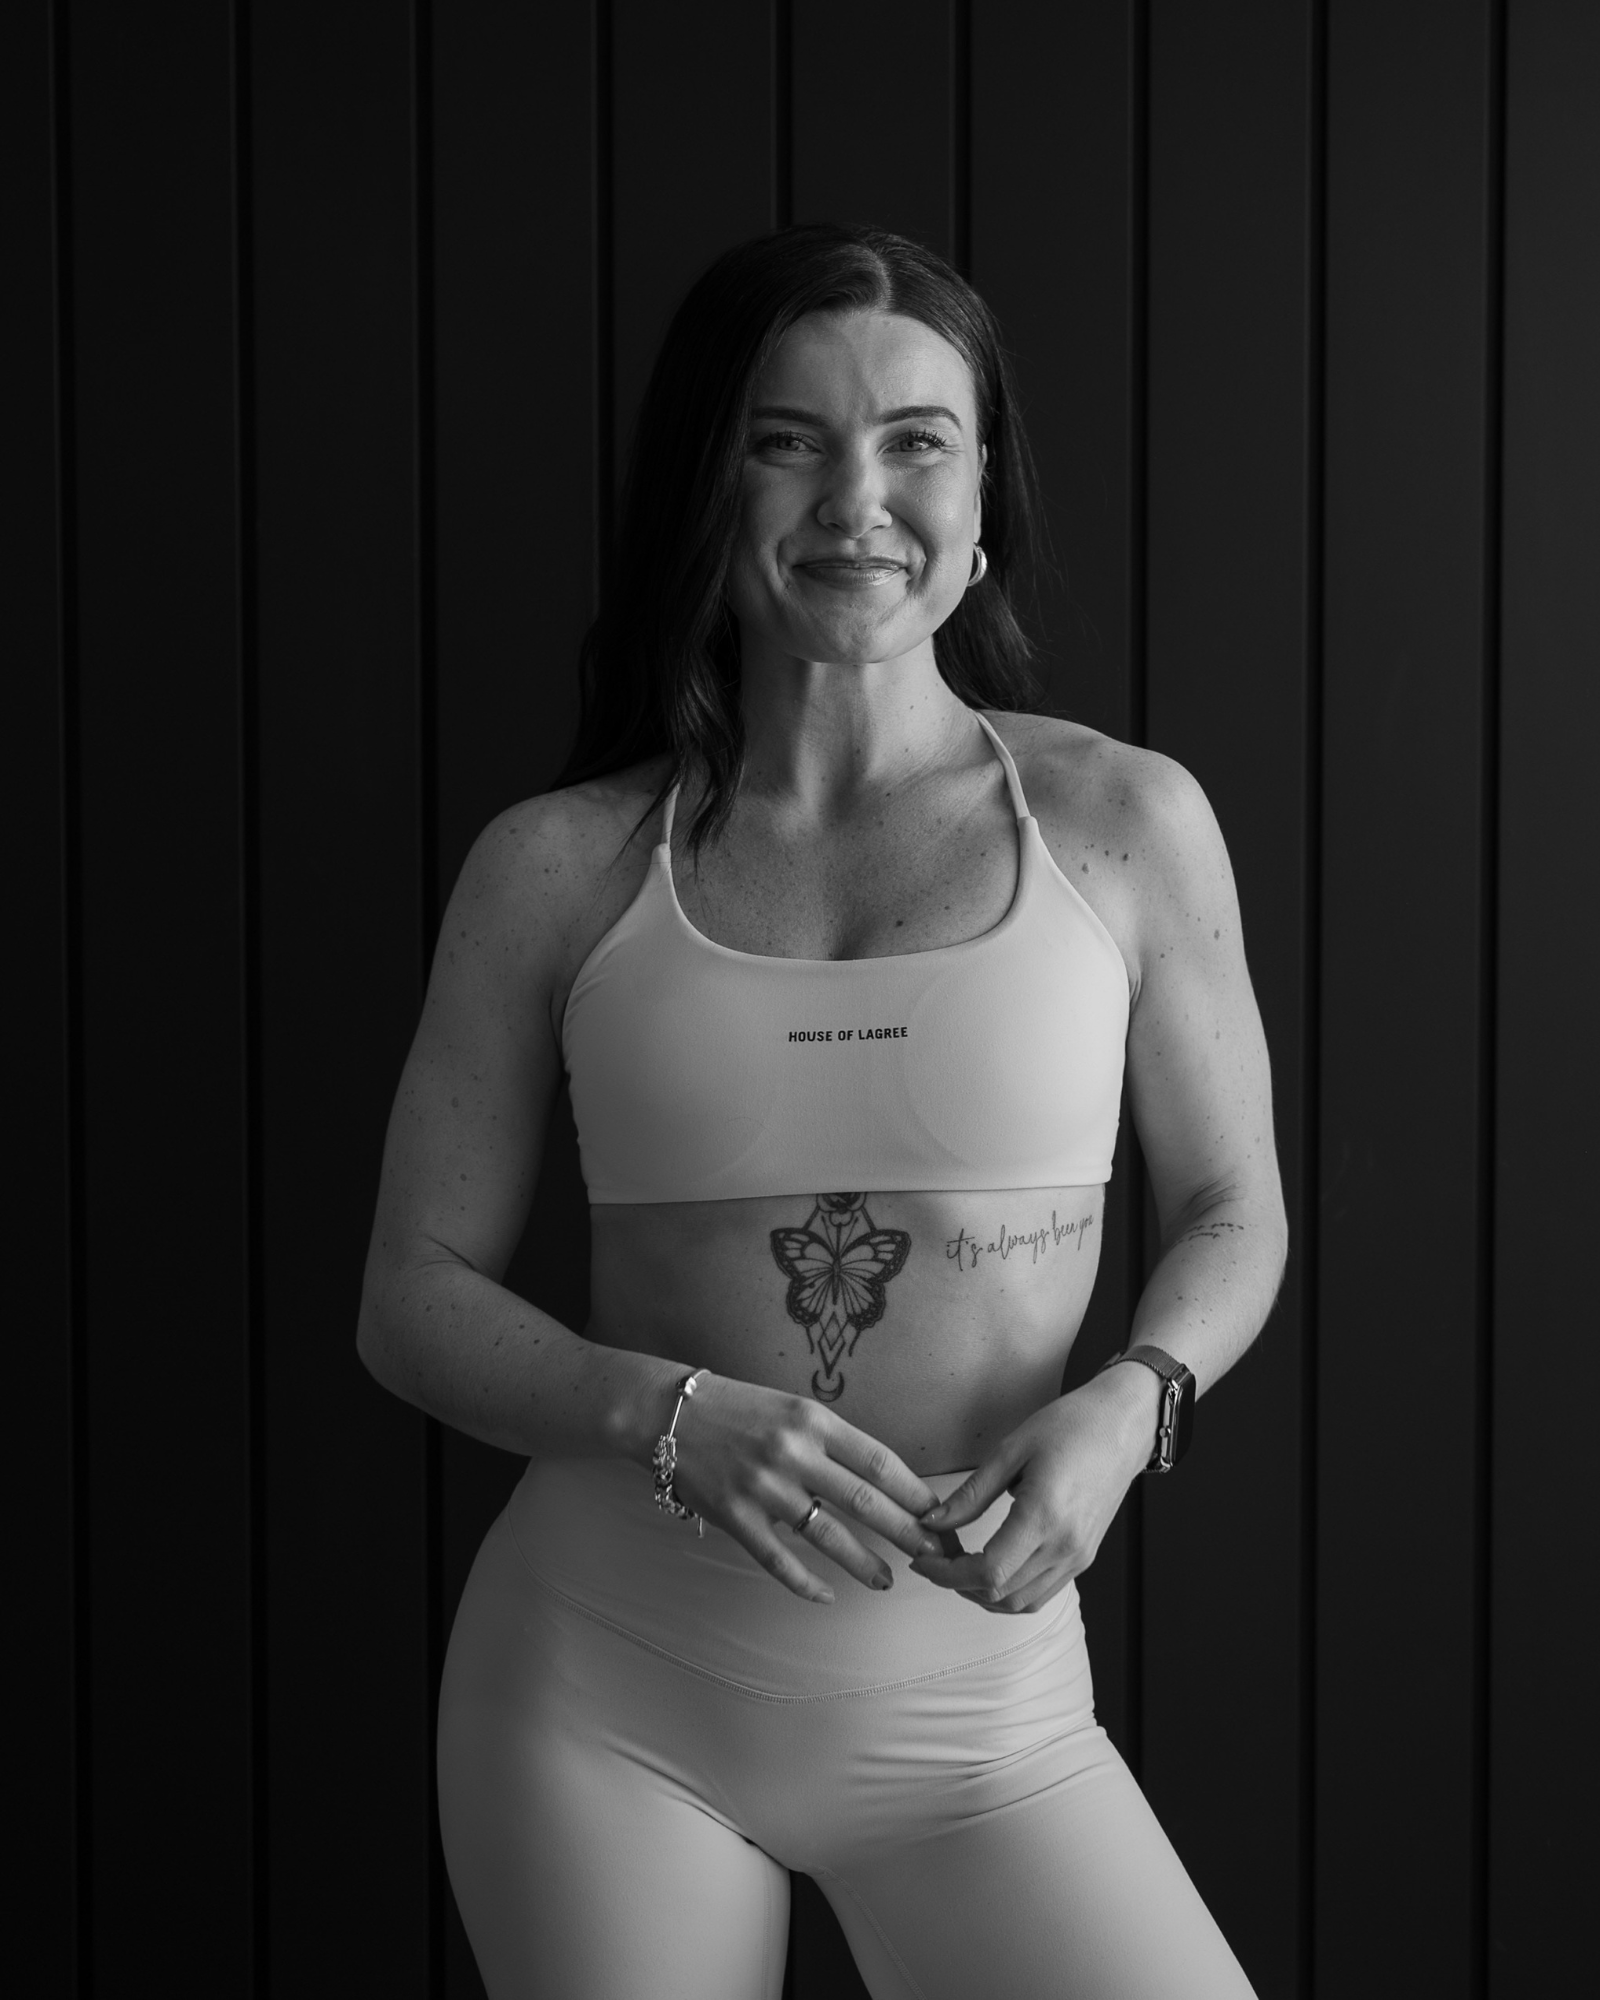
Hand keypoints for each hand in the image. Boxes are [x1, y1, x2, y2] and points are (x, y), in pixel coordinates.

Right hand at [669, 1374, 944, 1602]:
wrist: (667, 1412)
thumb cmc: (738, 1408)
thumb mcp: (792, 1408)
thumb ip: (831, 1440)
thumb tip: (881, 1481)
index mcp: (813, 1420)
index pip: (880, 1461)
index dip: (915, 1493)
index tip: (941, 1515)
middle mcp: (792, 1452)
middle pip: (865, 1501)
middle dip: (907, 1533)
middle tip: (936, 1556)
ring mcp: (763, 1487)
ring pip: (828, 1535)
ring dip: (864, 1564)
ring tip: (888, 1582)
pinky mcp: (734, 1516)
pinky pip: (778, 1559)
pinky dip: (805, 1583)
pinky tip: (826, 1596)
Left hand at [908, 1366, 1159, 1613]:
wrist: (1122, 1426)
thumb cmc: (1070, 1427)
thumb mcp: (1010, 1450)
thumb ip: (970, 1495)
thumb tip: (933, 1522)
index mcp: (1044, 1515)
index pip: (988, 1573)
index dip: (948, 1575)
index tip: (925, 1561)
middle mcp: (1065, 1546)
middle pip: (1000, 1595)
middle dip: (958, 1584)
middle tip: (935, 1559)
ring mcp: (1077, 1556)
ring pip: (1020, 1603)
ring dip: (983, 1594)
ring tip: (958, 1565)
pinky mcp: (1083, 1557)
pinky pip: (1041, 1594)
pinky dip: (1009, 1592)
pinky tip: (990, 1568)